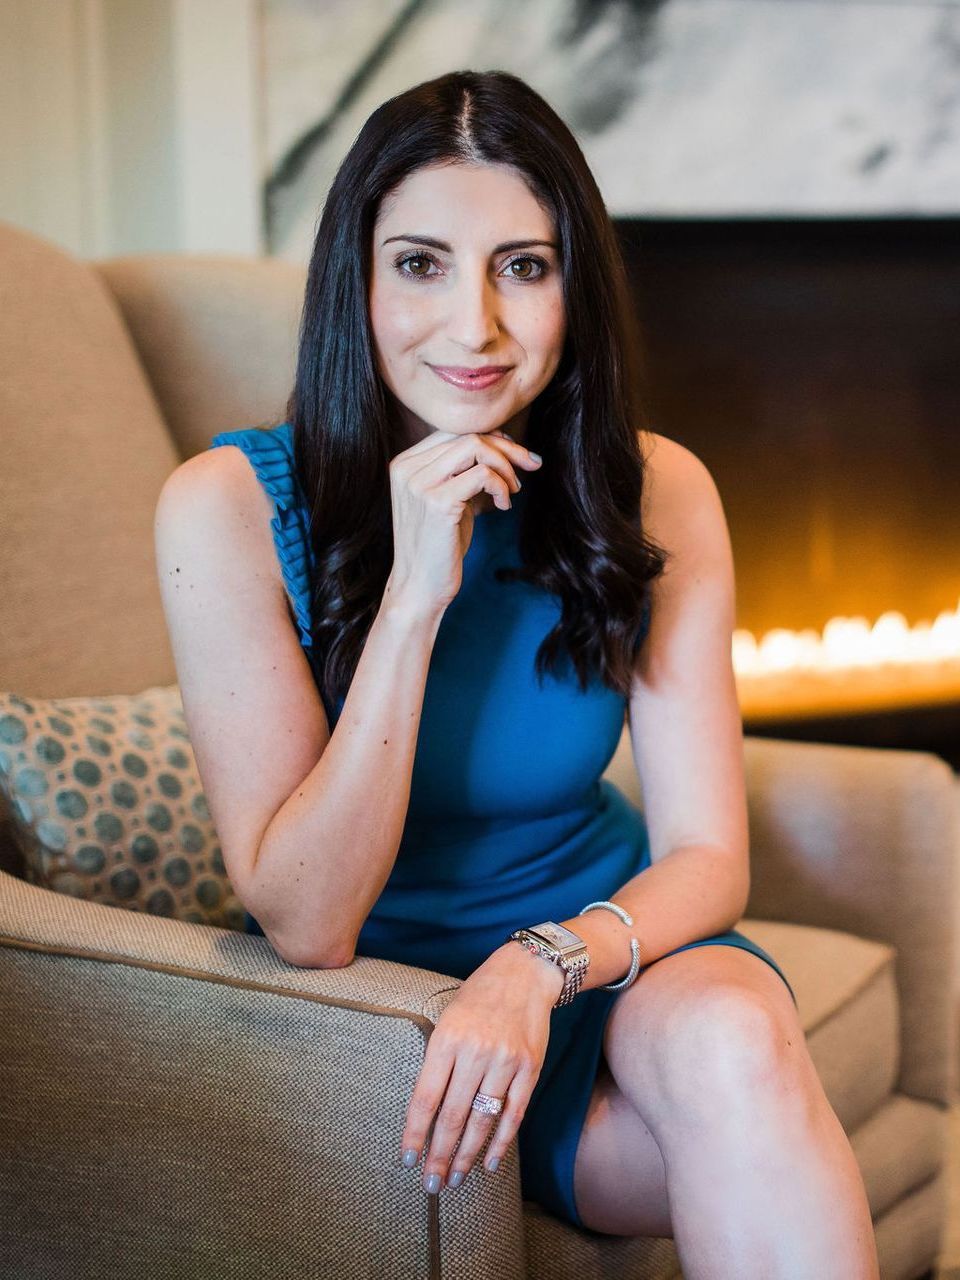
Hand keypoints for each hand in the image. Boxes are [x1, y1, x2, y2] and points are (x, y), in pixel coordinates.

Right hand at [384, 428, 541, 619]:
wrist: (419, 588)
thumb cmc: (438, 547)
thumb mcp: (449, 500)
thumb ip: (464, 473)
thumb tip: (503, 446)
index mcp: (405, 464)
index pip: (454, 432)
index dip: (492, 438)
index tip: (517, 456)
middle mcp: (407, 468)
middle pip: (467, 435)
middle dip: (508, 448)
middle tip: (531, 465)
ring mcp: (419, 484)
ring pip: (475, 447)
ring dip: (506, 466)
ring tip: (514, 491)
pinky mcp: (437, 502)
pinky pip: (482, 475)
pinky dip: (501, 486)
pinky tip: (503, 506)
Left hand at [399, 942, 562, 1194]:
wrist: (524, 974)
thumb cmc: (478, 997)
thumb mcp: (447, 1018)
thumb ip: (438, 1061)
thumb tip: (426, 1112)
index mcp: (447, 1039)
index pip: (426, 1099)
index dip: (415, 1134)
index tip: (408, 1160)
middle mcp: (475, 1052)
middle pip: (453, 1117)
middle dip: (439, 1156)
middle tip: (431, 1184)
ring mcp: (505, 1062)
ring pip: (483, 1121)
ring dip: (467, 1156)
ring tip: (455, 1178)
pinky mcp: (529, 1069)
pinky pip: (513, 1114)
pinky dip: (501, 1143)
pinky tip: (490, 1162)